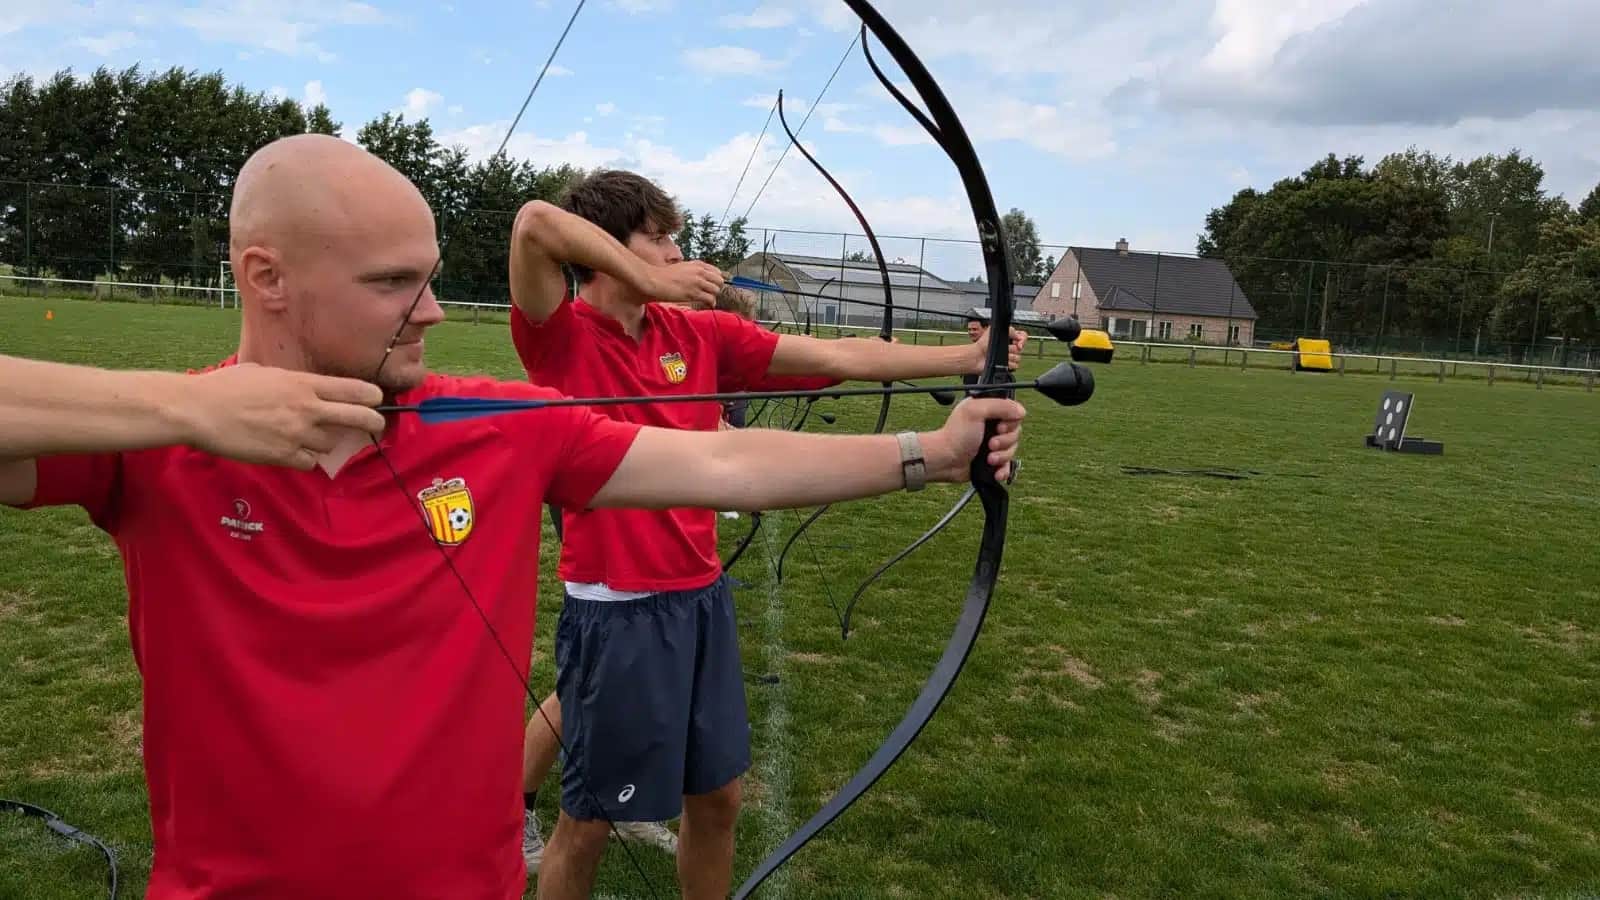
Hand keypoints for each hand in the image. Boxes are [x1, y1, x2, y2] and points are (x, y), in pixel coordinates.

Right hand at [181, 365, 385, 469]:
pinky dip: (304, 459)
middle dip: (373, 422)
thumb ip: (289, 381)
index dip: (371, 396)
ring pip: (331, 444)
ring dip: (323, 442)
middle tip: (375, 426)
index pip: (354, 389)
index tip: (375, 400)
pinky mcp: (283, 455)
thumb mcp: (263, 372)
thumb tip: (300, 386)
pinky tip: (290, 451)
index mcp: (303, 384)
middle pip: (359, 418)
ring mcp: (296, 433)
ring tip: (304, 436)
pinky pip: (309, 462)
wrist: (197, 410)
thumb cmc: (224, 386)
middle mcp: (307, 408)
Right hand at [646, 261, 722, 308]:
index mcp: (697, 265)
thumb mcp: (682, 268)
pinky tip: (707, 304)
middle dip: (716, 288)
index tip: (712, 286)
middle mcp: (699, 272)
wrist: (654, 281)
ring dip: (713, 296)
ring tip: (707, 299)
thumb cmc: (665, 276)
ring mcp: (697, 282)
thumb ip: (694, 271)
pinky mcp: (694, 293)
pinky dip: (710, 303)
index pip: (716, 271)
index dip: (715, 280)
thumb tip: (702, 280)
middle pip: (719, 280)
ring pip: (716, 290)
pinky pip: (710, 299)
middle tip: (710, 293)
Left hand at [926, 397, 1024, 482]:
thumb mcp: (976, 411)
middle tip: (990, 444)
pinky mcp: (991, 460)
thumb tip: (1021, 411)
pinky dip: (1003, 470)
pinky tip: (996, 472)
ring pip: (1012, 449)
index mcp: (988, 410)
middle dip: (1005, 441)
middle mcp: (991, 426)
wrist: (945, 460)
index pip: (1013, 413)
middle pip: (1015, 432)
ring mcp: (992, 444)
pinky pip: (1007, 465)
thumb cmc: (956, 435)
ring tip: (989, 459)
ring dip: (1002, 456)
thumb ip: (1000, 406)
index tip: (999, 427)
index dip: (1010, 422)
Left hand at [968, 326, 1026, 371]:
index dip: (1022, 340)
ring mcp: (1008, 356)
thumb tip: (1019, 336)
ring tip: (1000, 355)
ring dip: (1010, 356)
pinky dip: (1009, 364)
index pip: (1023, 336)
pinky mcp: (1007, 365)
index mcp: (1008, 337)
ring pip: (1018, 357)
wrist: (977, 356)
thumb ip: (1010, 330)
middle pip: (1021, 348)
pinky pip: (1015, 365)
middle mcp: (1009, 346)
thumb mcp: (996, 330)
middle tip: (1005, 348)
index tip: (1018, 343)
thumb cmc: (983, 344)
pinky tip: (1001, 361)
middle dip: (1012, 348)